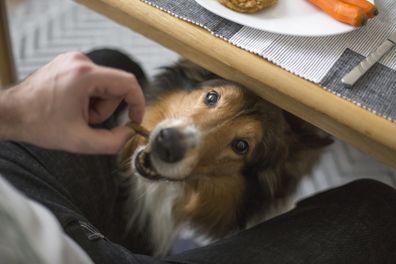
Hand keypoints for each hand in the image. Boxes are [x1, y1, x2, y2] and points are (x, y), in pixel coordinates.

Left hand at [4, 52, 144, 153]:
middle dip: (105, 108)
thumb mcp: (79, 141)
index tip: (135, 119)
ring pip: (104, 85)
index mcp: (85, 76)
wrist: (10, 113)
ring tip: (74, 113)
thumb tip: (130, 133)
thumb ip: (112, 142)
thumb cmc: (38, 124)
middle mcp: (81, 61)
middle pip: (115, 87)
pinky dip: (88, 96)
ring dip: (95, 104)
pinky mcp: (69, 63)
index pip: (128, 83)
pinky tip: (70, 105)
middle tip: (85, 120)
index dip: (137, 103)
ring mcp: (73, 60)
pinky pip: (93, 81)